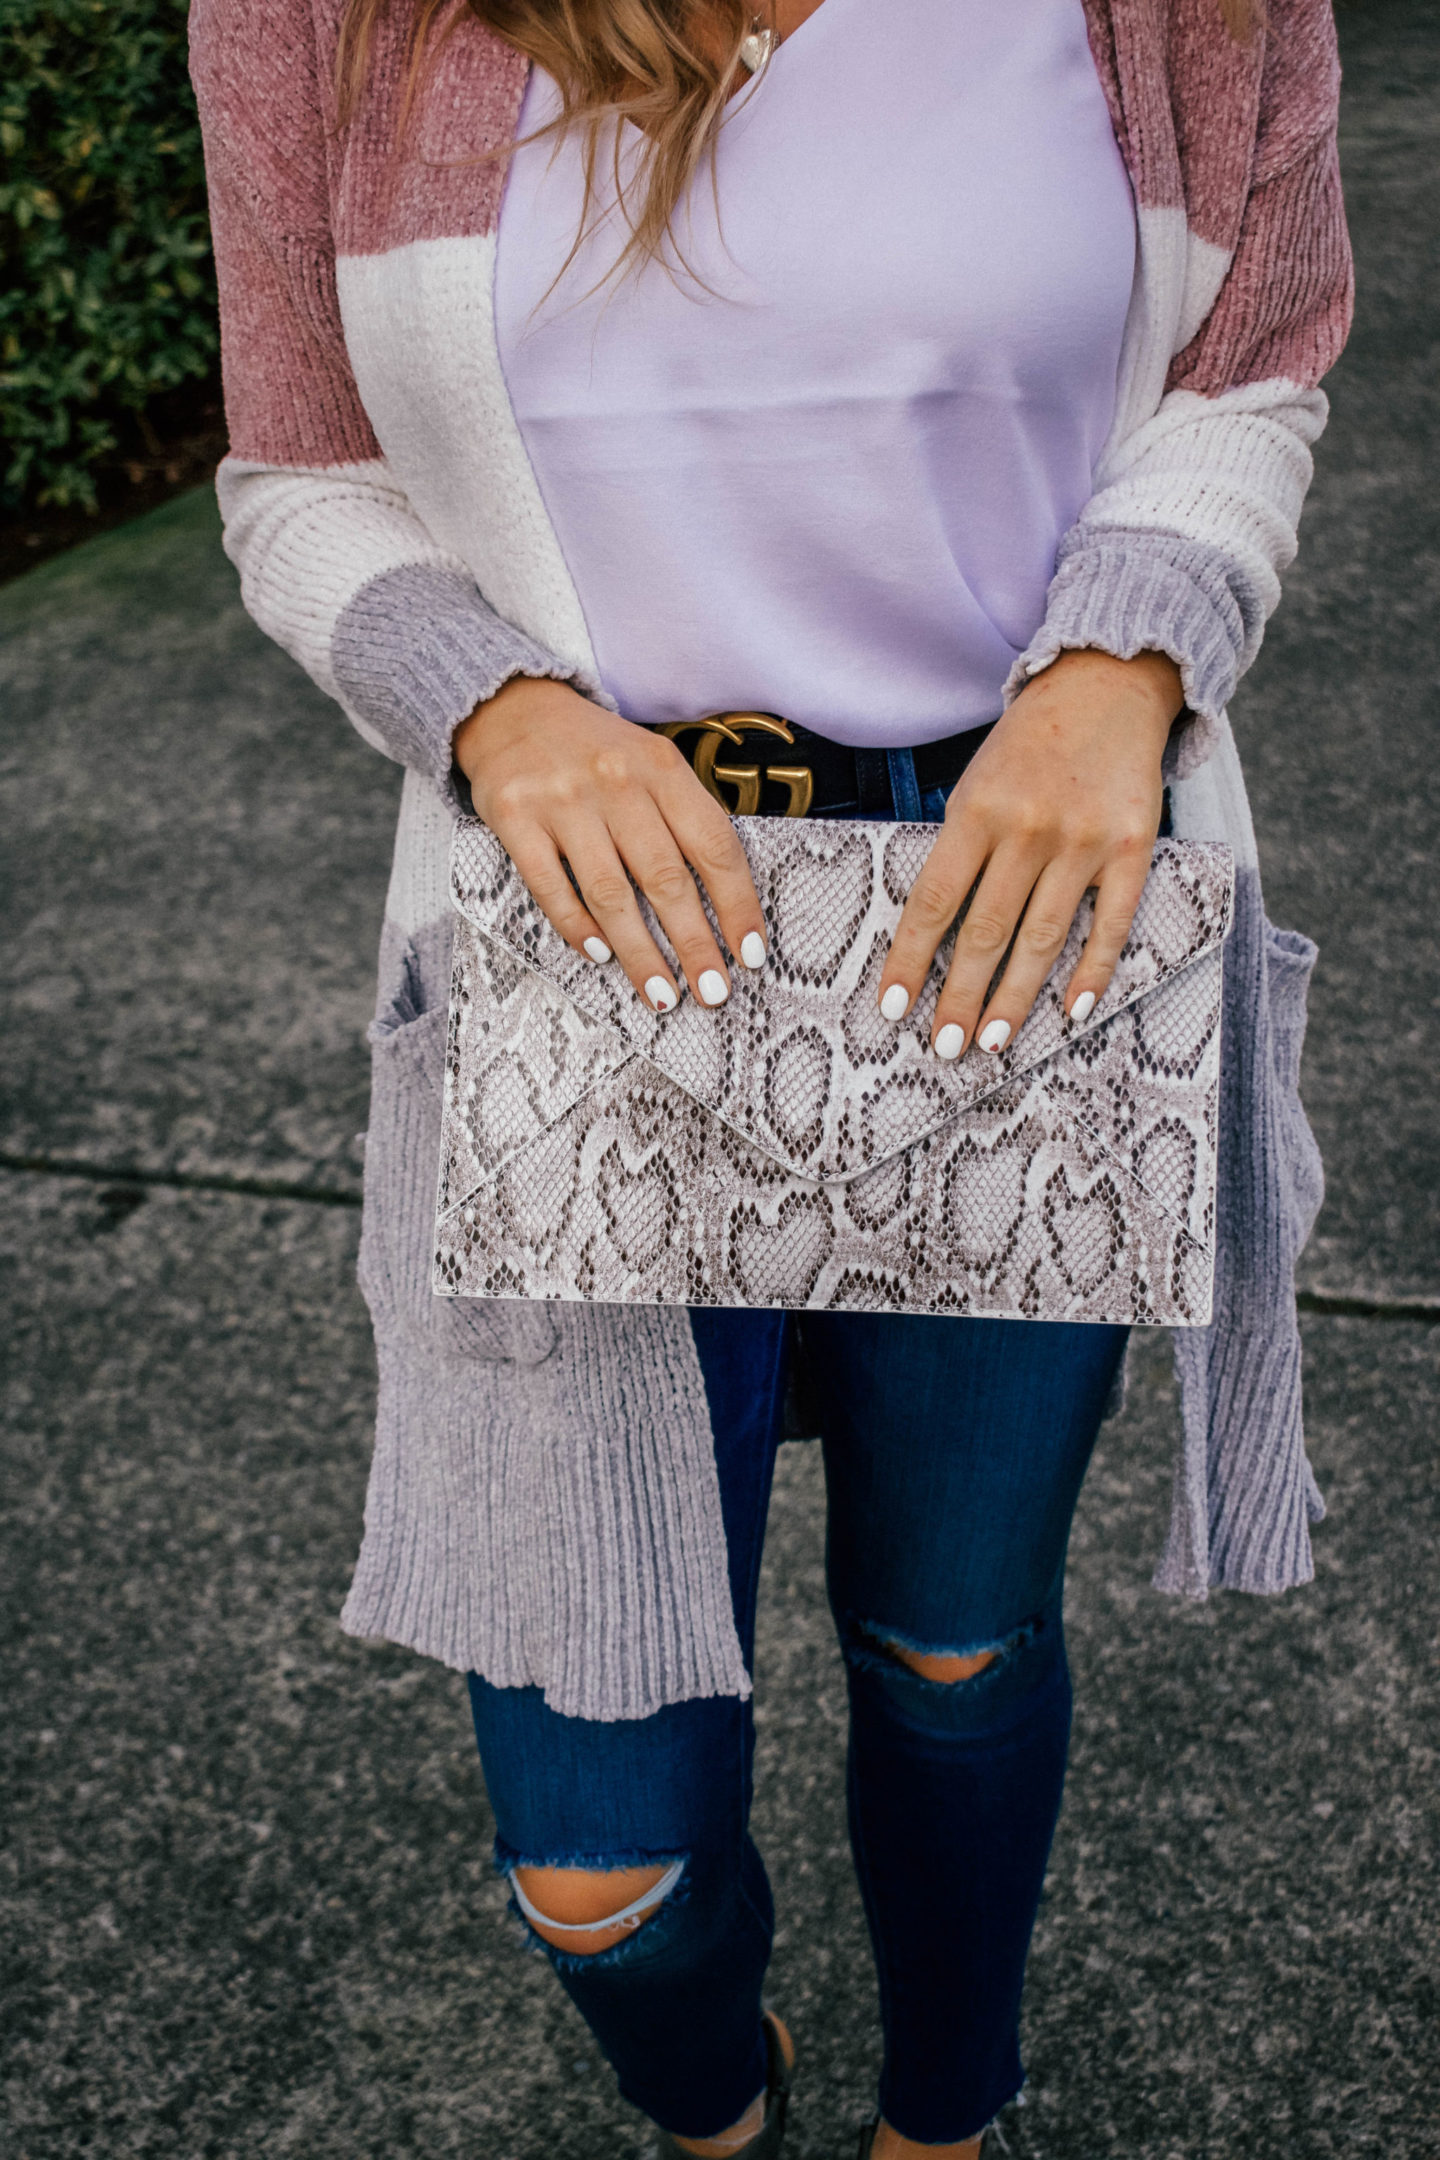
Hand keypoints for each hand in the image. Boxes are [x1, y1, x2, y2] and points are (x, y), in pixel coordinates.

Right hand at [452, 677, 767, 1011]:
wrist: (512, 708)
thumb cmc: (595, 752)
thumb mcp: (650, 763)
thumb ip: (683, 818)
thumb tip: (722, 905)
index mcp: (661, 767)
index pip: (713, 845)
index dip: (737, 905)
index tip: (750, 955)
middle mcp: (616, 781)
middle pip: (665, 878)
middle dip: (695, 944)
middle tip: (713, 994)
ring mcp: (563, 799)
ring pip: (610, 893)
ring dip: (640, 953)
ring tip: (662, 995)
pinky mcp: (515, 816)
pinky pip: (550, 885)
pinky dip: (576, 925)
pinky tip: (599, 954)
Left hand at [879, 649, 1182, 1057]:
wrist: (1109, 685)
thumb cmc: (1031, 742)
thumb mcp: (975, 781)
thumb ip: (959, 847)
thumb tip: (934, 929)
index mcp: (977, 810)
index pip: (933, 901)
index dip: (911, 959)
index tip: (894, 1007)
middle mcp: (1029, 828)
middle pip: (986, 930)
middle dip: (960, 996)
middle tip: (944, 1047)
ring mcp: (1084, 840)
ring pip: (1043, 937)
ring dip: (1016, 998)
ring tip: (992, 1040)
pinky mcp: (1133, 848)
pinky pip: (1111, 924)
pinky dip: (1092, 971)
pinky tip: (1073, 1010)